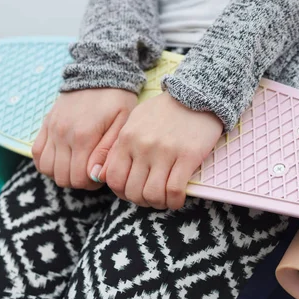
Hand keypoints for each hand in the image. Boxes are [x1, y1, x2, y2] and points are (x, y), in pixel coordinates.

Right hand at [32, 88, 136, 189]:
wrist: (100, 72)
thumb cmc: (117, 100)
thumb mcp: (122, 124)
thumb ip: (107, 151)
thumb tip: (95, 175)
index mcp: (84, 136)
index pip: (79, 178)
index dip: (90, 183)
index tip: (99, 175)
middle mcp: (63, 134)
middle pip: (62, 177)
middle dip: (77, 181)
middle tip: (89, 172)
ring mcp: (51, 129)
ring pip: (46, 169)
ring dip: (61, 173)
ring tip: (76, 166)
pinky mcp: (45, 124)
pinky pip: (36, 153)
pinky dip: (46, 162)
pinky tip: (62, 159)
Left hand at [99, 92, 222, 209]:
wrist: (196, 94)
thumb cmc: (164, 112)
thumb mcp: (134, 123)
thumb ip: (117, 148)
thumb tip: (101, 175)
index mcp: (126, 138)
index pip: (114, 179)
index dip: (122, 193)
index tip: (133, 193)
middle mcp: (142, 146)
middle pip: (133, 191)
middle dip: (141, 201)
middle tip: (151, 198)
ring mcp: (165, 152)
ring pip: (153, 195)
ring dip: (158, 204)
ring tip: (164, 199)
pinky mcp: (187, 156)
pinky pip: (175, 191)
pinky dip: (175, 201)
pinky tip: (177, 199)